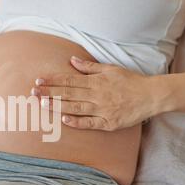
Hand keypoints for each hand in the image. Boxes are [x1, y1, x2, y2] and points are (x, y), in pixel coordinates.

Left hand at [33, 56, 157, 130]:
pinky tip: (64, 120)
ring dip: (58, 106)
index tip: (38, 80)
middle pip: (69, 93)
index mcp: (96, 81)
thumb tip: (71, 60)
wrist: (151, 96)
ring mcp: (102, 110)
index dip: (53, 80)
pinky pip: (90, 123)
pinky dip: (77, 122)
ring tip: (42, 105)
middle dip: (49, 92)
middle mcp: (97, 95)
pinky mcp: (108, 123)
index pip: (69, 80)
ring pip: (76, 107)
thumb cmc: (130, 81)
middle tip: (33, 92)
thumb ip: (89, 67)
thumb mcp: (110, 69)